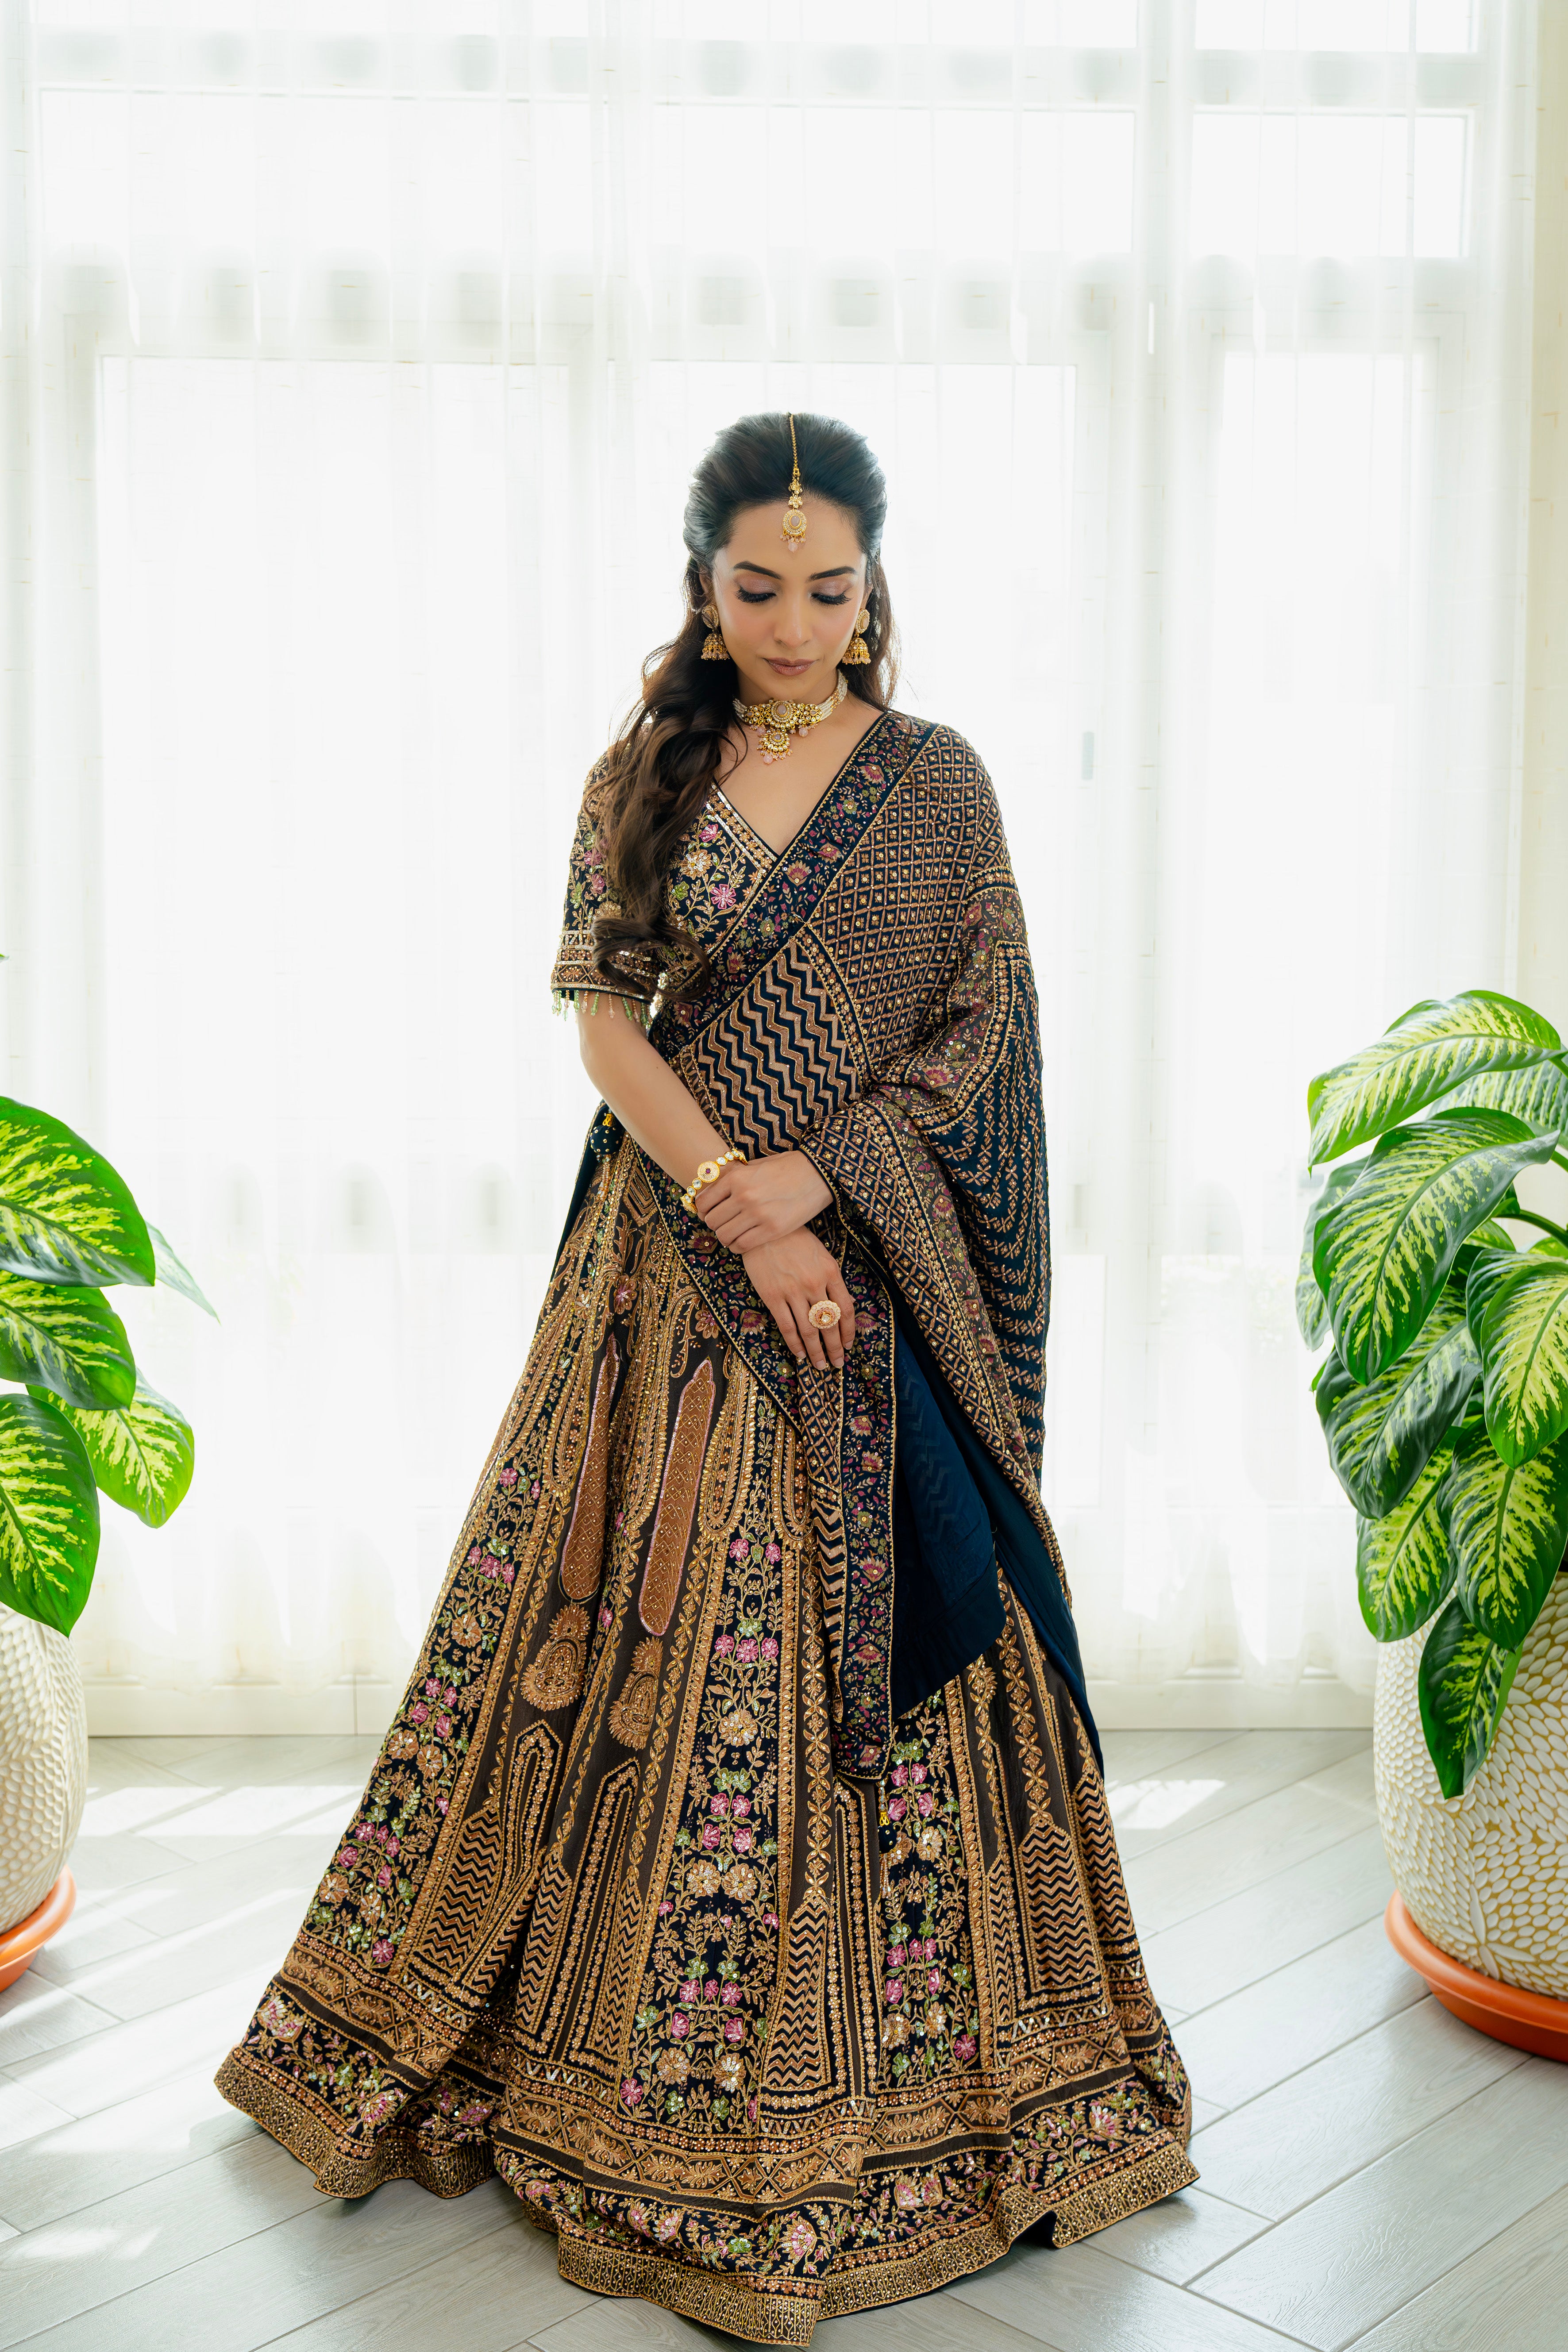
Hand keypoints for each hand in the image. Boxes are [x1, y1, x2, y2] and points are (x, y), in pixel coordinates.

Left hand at [699, 1150, 832, 1253]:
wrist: (818, 1174)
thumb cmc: (786, 1167)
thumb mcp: (754, 1166)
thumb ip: (732, 1178)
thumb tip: (711, 1191)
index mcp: (737, 1178)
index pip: (703, 1202)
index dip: (703, 1210)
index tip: (709, 1212)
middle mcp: (743, 1196)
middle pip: (712, 1221)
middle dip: (715, 1224)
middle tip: (723, 1223)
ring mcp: (757, 1214)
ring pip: (724, 1236)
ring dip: (725, 1237)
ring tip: (733, 1233)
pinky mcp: (772, 1229)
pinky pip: (742, 1245)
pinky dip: (737, 1246)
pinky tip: (742, 1241)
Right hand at [741, 1230, 856, 1368]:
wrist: (763, 1229)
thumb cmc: (795, 1239)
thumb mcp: (821, 1254)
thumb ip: (831, 1279)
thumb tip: (839, 1308)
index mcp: (831, 1272)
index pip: (845, 1310)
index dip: (849, 1332)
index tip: (849, 1345)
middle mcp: (815, 1284)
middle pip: (829, 1324)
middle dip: (835, 1347)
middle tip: (838, 1363)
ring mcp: (793, 1291)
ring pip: (809, 1330)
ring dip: (816, 1351)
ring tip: (821, 1365)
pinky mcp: (773, 1296)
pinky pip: (786, 1326)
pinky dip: (794, 1343)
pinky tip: (799, 1353)